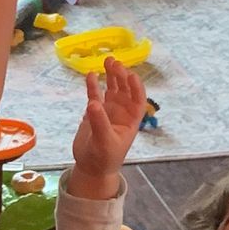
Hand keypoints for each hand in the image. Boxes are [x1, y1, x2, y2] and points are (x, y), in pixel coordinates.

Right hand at [73, 55, 148, 186]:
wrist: (91, 168)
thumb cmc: (104, 158)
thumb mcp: (104, 142)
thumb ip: (99, 122)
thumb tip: (93, 103)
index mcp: (131, 120)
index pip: (138, 99)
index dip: (136, 87)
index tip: (130, 75)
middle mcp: (122, 112)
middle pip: (125, 89)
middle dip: (121, 76)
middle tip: (113, 63)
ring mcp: (108, 111)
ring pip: (112, 89)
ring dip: (110, 76)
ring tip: (107, 61)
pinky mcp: (94, 113)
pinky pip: (95, 95)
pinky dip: (93, 85)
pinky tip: (91, 75)